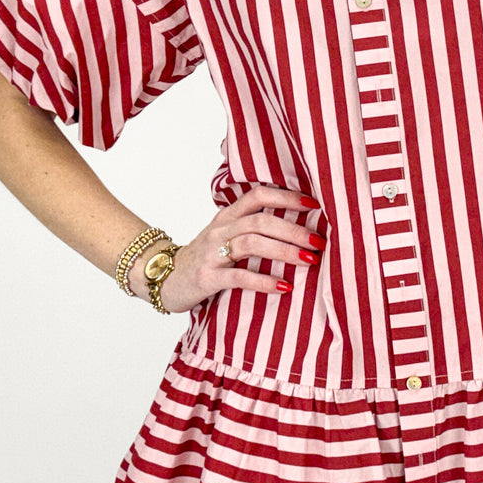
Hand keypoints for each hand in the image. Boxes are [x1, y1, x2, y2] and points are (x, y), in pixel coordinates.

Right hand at [156, 184, 323, 312]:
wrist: (163, 277)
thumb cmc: (205, 258)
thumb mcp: (226, 236)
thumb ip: (253, 228)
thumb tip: (299, 227)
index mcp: (227, 216)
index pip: (258, 196)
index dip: (286, 197)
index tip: (314, 205)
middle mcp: (220, 230)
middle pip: (260, 220)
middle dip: (293, 229)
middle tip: (319, 241)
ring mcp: (212, 253)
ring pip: (251, 243)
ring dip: (284, 250)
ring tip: (309, 260)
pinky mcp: (207, 278)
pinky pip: (239, 277)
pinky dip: (264, 280)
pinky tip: (284, 286)